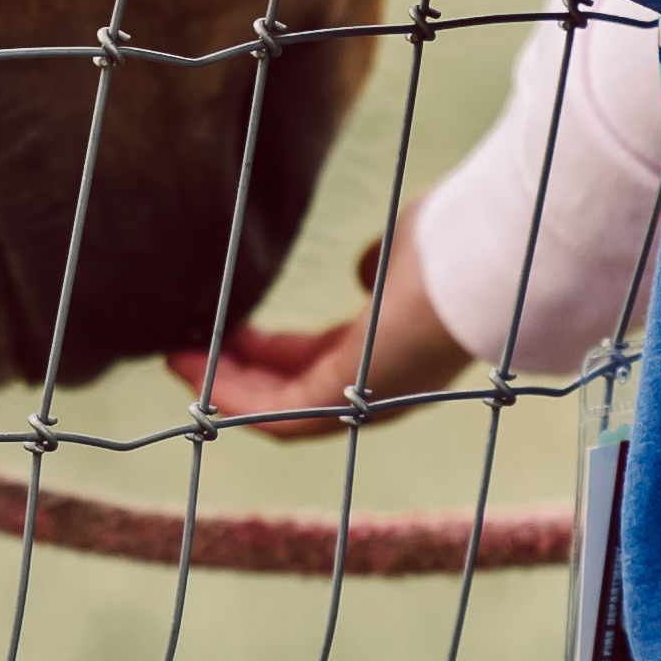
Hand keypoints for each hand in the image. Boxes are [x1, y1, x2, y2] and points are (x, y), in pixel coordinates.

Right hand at [171, 227, 475, 436]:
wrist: (485, 263)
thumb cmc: (452, 248)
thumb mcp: (404, 255)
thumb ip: (378, 267)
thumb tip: (362, 270)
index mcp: (387, 350)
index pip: (317, 362)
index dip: (267, 352)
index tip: (226, 332)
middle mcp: (375, 388)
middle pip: (290, 391)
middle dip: (236, 371)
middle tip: (186, 348)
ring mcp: (362, 400)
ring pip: (277, 408)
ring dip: (225, 385)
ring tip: (176, 357)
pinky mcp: (346, 399)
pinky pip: (276, 413)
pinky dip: (234, 394)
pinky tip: (197, 368)